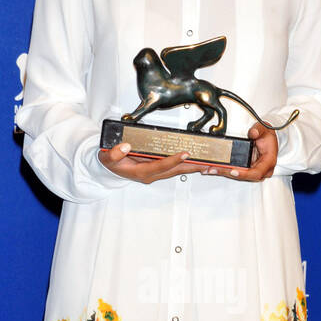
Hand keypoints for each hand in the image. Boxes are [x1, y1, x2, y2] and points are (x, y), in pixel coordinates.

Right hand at [98, 122, 277, 183]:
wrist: (108, 166)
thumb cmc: (110, 160)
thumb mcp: (107, 157)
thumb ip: (115, 153)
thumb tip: (126, 146)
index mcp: (142, 172)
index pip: (161, 166)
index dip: (173, 160)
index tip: (185, 153)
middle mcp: (152, 174)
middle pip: (177, 170)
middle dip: (194, 167)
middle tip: (211, 164)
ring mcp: (157, 173)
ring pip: (179, 170)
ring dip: (195, 167)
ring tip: (213, 164)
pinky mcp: (159, 169)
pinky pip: (177, 167)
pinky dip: (189, 164)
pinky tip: (201, 162)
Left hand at [203, 123, 277, 181]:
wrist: (268, 138)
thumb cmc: (268, 136)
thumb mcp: (265, 129)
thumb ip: (259, 129)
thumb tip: (253, 133)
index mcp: (268, 162)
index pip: (256, 173)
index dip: (244, 174)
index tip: (234, 171)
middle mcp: (261, 170)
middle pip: (243, 176)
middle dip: (227, 173)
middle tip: (214, 170)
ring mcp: (253, 171)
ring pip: (237, 176)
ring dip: (223, 172)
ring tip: (209, 169)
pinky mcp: (246, 170)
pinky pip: (235, 172)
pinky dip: (224, 170)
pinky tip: (213, 168)